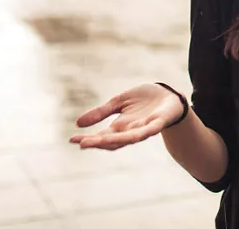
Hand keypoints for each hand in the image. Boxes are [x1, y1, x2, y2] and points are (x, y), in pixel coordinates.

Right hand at [70, 83, 184, 150]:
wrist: (167, 94)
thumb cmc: (144, 99)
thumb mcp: (118, 102)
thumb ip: (101, 112)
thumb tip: (78, 123)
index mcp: (120, 126)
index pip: (102, 136)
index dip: (88, 138)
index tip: (71, 139)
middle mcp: (131, 131)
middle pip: (112, 141)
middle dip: (97, 142)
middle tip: (81, 143)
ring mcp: (144, 128)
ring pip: (128, 139)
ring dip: (114, 141)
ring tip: (99, 141)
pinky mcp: (158, 123)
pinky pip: (149, 130)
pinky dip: (142, 133)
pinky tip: (134, 135)